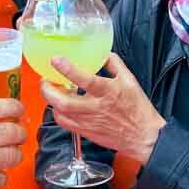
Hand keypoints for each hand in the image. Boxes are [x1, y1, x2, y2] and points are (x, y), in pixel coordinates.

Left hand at [40, 53, 164, 163]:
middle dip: (48, 90)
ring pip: (61, 114)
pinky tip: (60, 105)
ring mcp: (89, 122)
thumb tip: (101, 53)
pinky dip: (57, 113)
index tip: (56, 60)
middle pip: (64, 102)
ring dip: (51, 101)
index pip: (85, 80)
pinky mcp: (86, 132)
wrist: (143, 136)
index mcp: (109, 92)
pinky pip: (64, 124)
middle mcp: (97, 108)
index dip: (68, 69)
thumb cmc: (138, 109)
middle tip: (45, 80)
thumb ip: (114, 64)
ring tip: (51, 90)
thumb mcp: (130, 80)